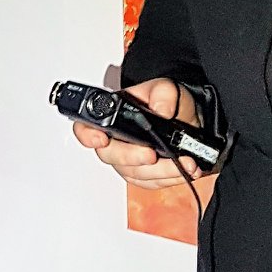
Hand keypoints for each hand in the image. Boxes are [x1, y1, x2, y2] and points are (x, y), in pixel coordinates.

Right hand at [72, 77, 211, 190]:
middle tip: (152, 155)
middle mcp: (115, 140)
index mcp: (112, 116)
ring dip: (160, 171)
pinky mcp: (142, 175)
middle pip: (110, 156)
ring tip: (183, 163)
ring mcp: (127, 160)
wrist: (183, 118)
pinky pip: (151, 183)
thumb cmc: (166, 102)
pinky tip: (185, 170)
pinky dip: (170, 178)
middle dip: (132, 158)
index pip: (86, 127)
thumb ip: (163, 93)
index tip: (100, 140)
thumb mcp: (167, 88)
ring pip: (134, 173)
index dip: (88, 135)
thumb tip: (162, 110)